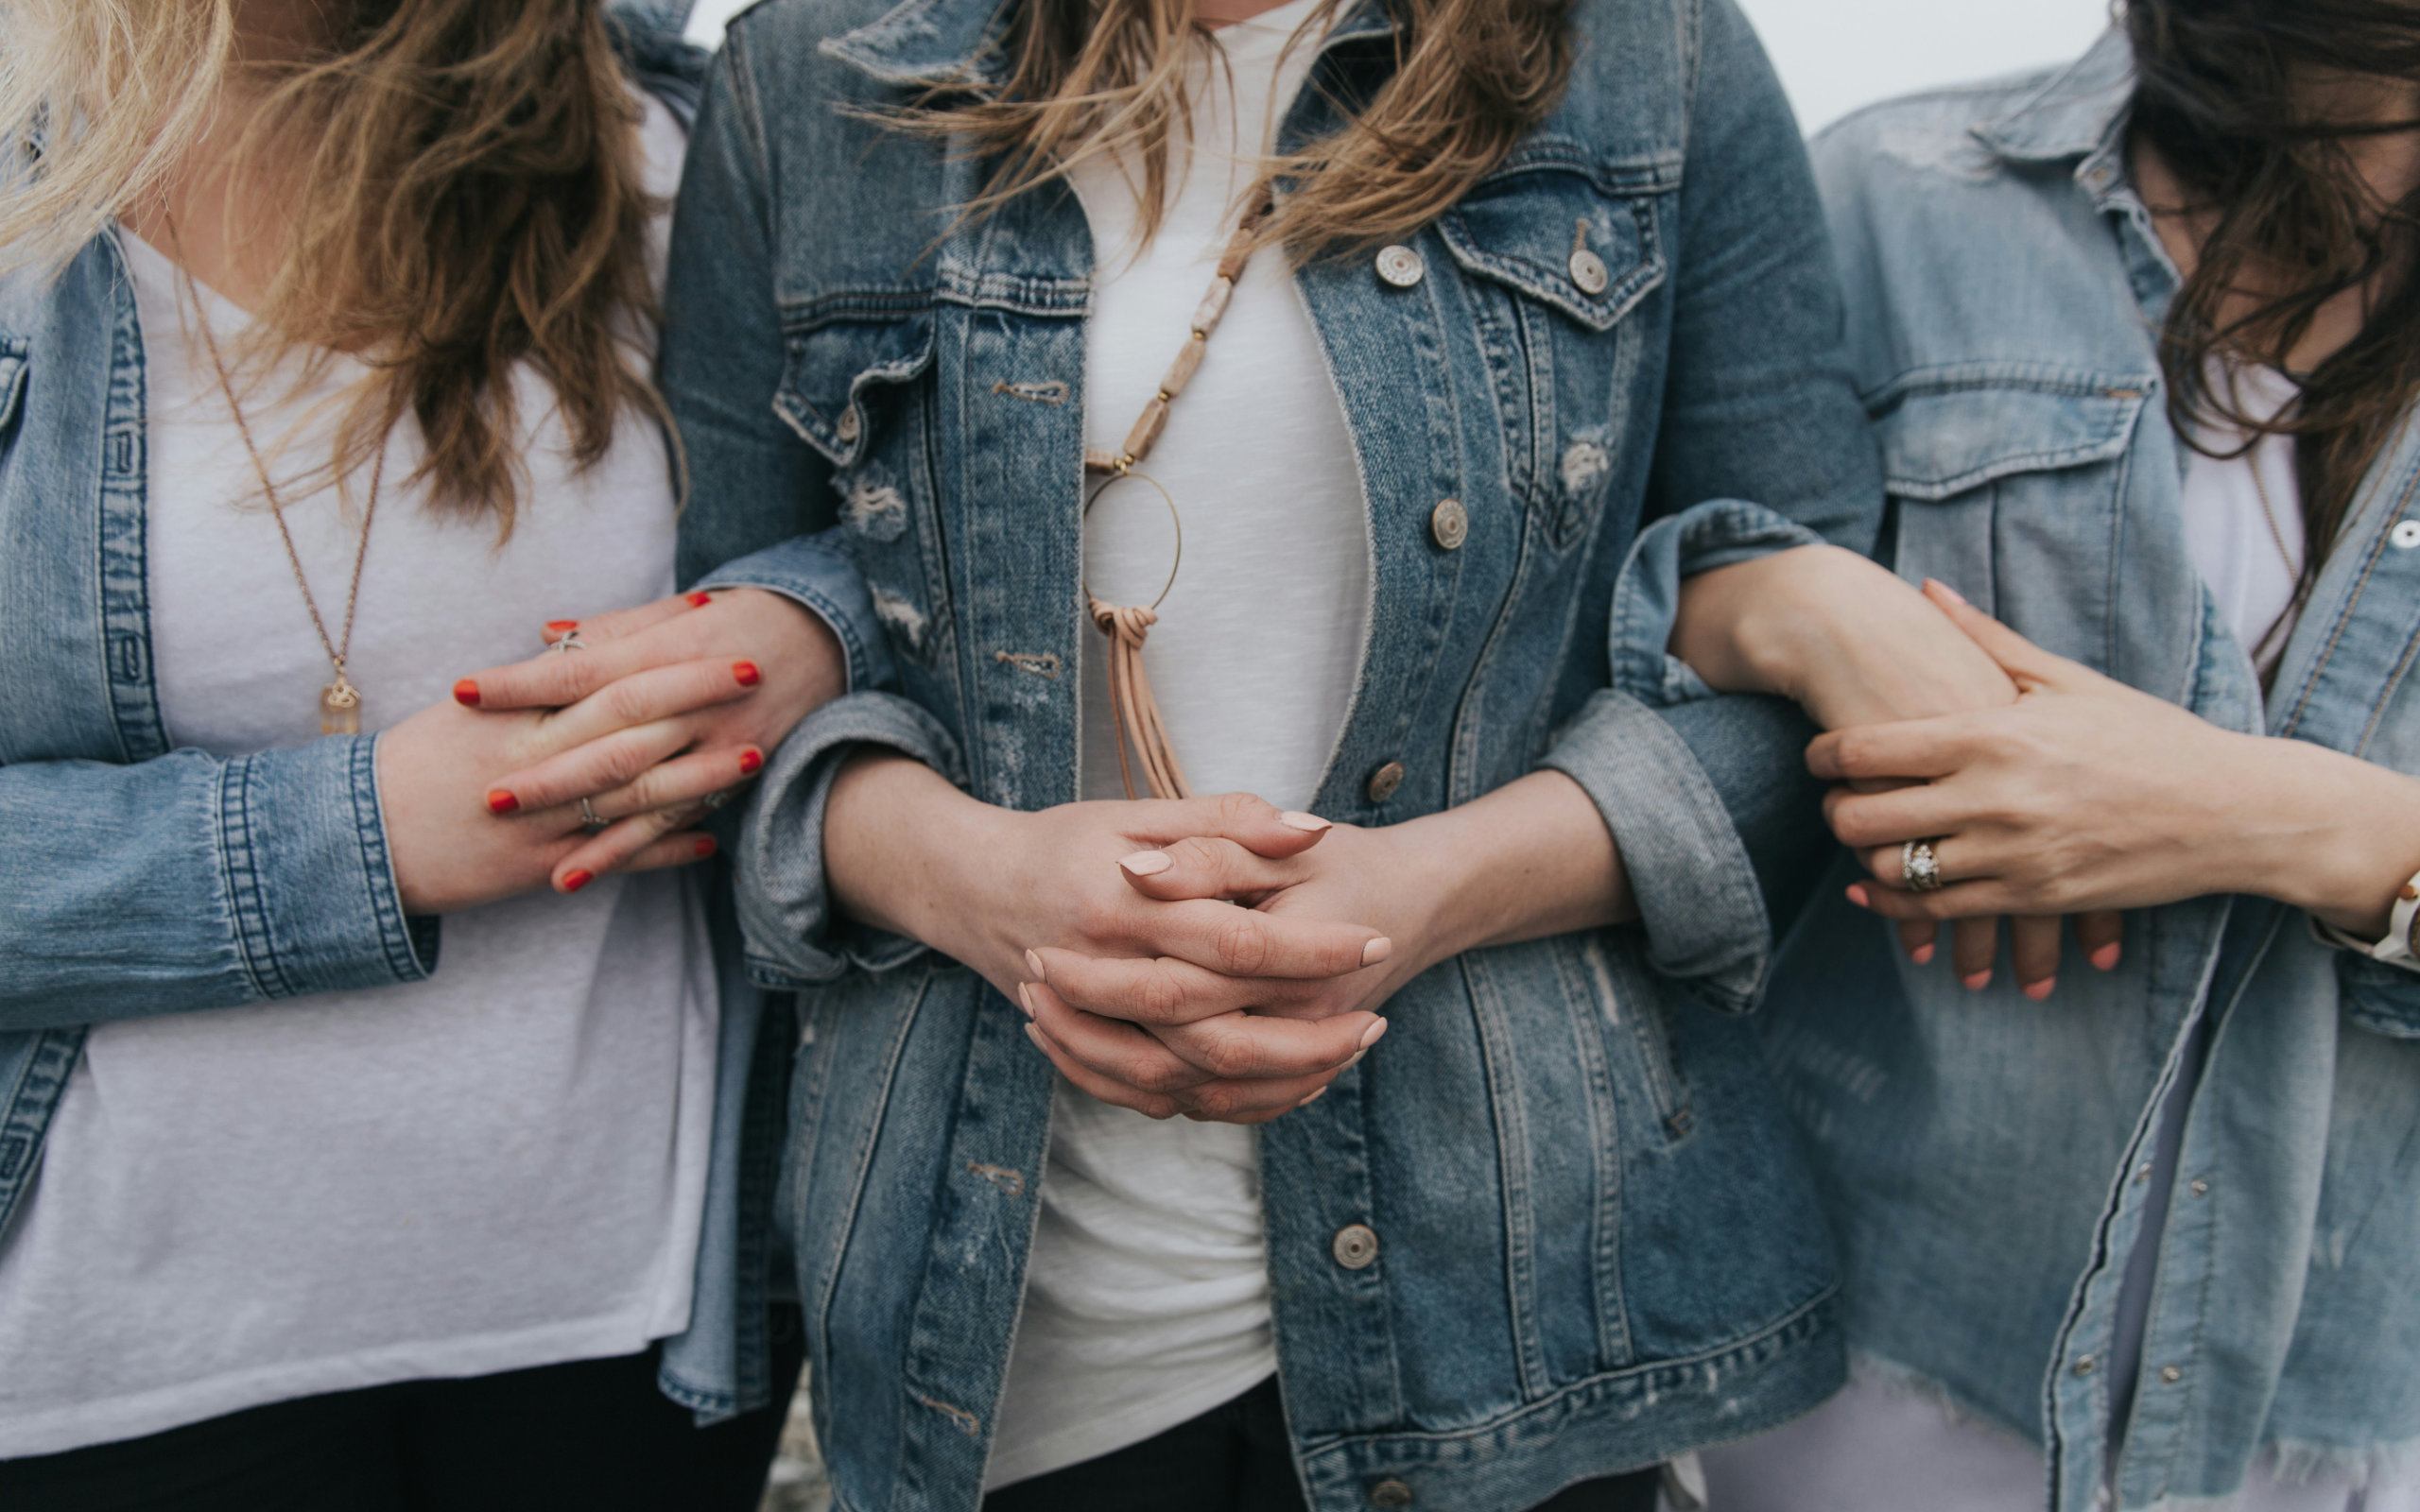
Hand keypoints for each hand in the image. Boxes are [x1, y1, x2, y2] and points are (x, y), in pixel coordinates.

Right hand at [379, 656, 762, 912]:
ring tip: (754, 753)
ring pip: (632, 789)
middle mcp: (529, 760)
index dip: (654, 643)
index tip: (706, 615)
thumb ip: (528, 683)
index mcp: (511, 714)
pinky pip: (613, 857)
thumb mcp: (467, 715)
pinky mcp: (537, 869)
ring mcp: (538, 818)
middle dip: (693, 693)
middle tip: (752, 667)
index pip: (597, 667)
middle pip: (626, 719)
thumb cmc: (415, 766)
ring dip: (698, 773)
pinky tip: (710, 840)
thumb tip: (581, 641)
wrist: (357, 842)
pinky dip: (663, 849)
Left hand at [459, 587, 843, 883]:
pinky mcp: (731, 783)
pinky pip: (669, 826)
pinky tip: (574, 876)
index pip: (583, 670)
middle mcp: (692, 704)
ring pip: (639, 794)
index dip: (523, 683)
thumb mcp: (676, 615)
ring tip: (516, 838)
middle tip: (484, 795)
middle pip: (609, 741)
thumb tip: (545, 636)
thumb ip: (611, 631)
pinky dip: (622, 854)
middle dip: (546, 772)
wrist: (824, 640)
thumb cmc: (739, 621)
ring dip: (578, 824)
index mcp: (669, 652)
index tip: (465, 692)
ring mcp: (716, 748)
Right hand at [824, 759, 1392, 1122]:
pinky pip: (1159, 1098)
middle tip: (1376, 1023)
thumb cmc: (1063, 842)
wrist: (972, 890)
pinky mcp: (1087, 1054)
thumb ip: (1225, 820)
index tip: (1375, 942)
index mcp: (1123, 906)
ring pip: (1193, 1079)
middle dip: (1307, 1035)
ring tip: (1342, 1059)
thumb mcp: (1138, 814)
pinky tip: (1278, 1086)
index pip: (1236, 939)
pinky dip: (1222, 1103)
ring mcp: (1090, 1026)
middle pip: (1219, 1031)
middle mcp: (1104, 974)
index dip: (1310, 947)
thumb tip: (1312, 828)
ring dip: (1273, 1081)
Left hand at [1020, 770, 1628, 1117]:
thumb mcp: (1283, 843)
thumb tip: (1139, 870)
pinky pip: (1207, 1107)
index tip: (1040, 949)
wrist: (1417, 903)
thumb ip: (1213, 848)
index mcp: (1292, 960)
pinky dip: (1145, 1091)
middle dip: (1093, 1025)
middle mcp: (1298, 1020)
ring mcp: (1295, 1056)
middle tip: (1029, 984)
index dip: (1105, 974)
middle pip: (1176, 1048)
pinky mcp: (1286, 1078)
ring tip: (1042, 1021)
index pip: (1181, 984)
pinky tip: (1089, 1059)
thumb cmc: (1344, 862)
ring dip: (1108, 1064)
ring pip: (1187, 1091)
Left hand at [1674, 546, 2118, 994]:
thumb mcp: (2066, 680)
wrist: (2228, 810)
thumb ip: (1985, 639)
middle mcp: (1993, 798)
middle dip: (1834, 809)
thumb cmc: (2147, 735)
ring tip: (1863, 838)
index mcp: (1992, 735)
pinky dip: (1895, 905)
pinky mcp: (2032, 898)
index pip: (1866, 750)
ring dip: (1864, 856)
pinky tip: (1879, 889)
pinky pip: (1936, 911)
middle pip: (1863, 816)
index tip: (1816, 754)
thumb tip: (1926, 589)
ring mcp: (2011, 855)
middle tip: (1834, 799)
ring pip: (1893, 869)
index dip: (1823, 756)